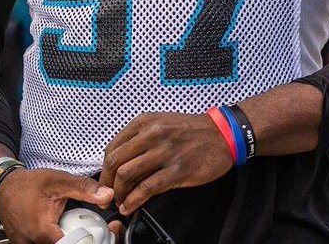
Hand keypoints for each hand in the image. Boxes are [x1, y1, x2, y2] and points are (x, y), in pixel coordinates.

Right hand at [0, 168, 122, 243]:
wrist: (3, 189)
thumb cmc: (27, 185)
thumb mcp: (57, 181)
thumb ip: (83, 189)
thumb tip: (107, 195)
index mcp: (42, 230)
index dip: (85, 240)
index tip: (91, 233)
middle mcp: (32, 243)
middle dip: (75, 240)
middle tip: (81, 229)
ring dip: (63, 239)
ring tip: (67, 227)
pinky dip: (53, 240)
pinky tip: (56, 230)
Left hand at [101, 112, 232, 213]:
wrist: (223, 134)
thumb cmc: (193, 131)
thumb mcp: (162, 124)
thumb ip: (141, 140)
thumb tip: (121, 164)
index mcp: (145, 122)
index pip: (113, 148)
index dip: (104, 170)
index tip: (105, 182)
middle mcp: (152, 134)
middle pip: (115, 162)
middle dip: (107, 184)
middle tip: (108, 196)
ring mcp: (165, 151)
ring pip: (127, 175)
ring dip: (119, 194)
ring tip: (121, 203)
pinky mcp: (178, 169)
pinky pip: (147, 188)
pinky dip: (134, 201)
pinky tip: (131, 207)